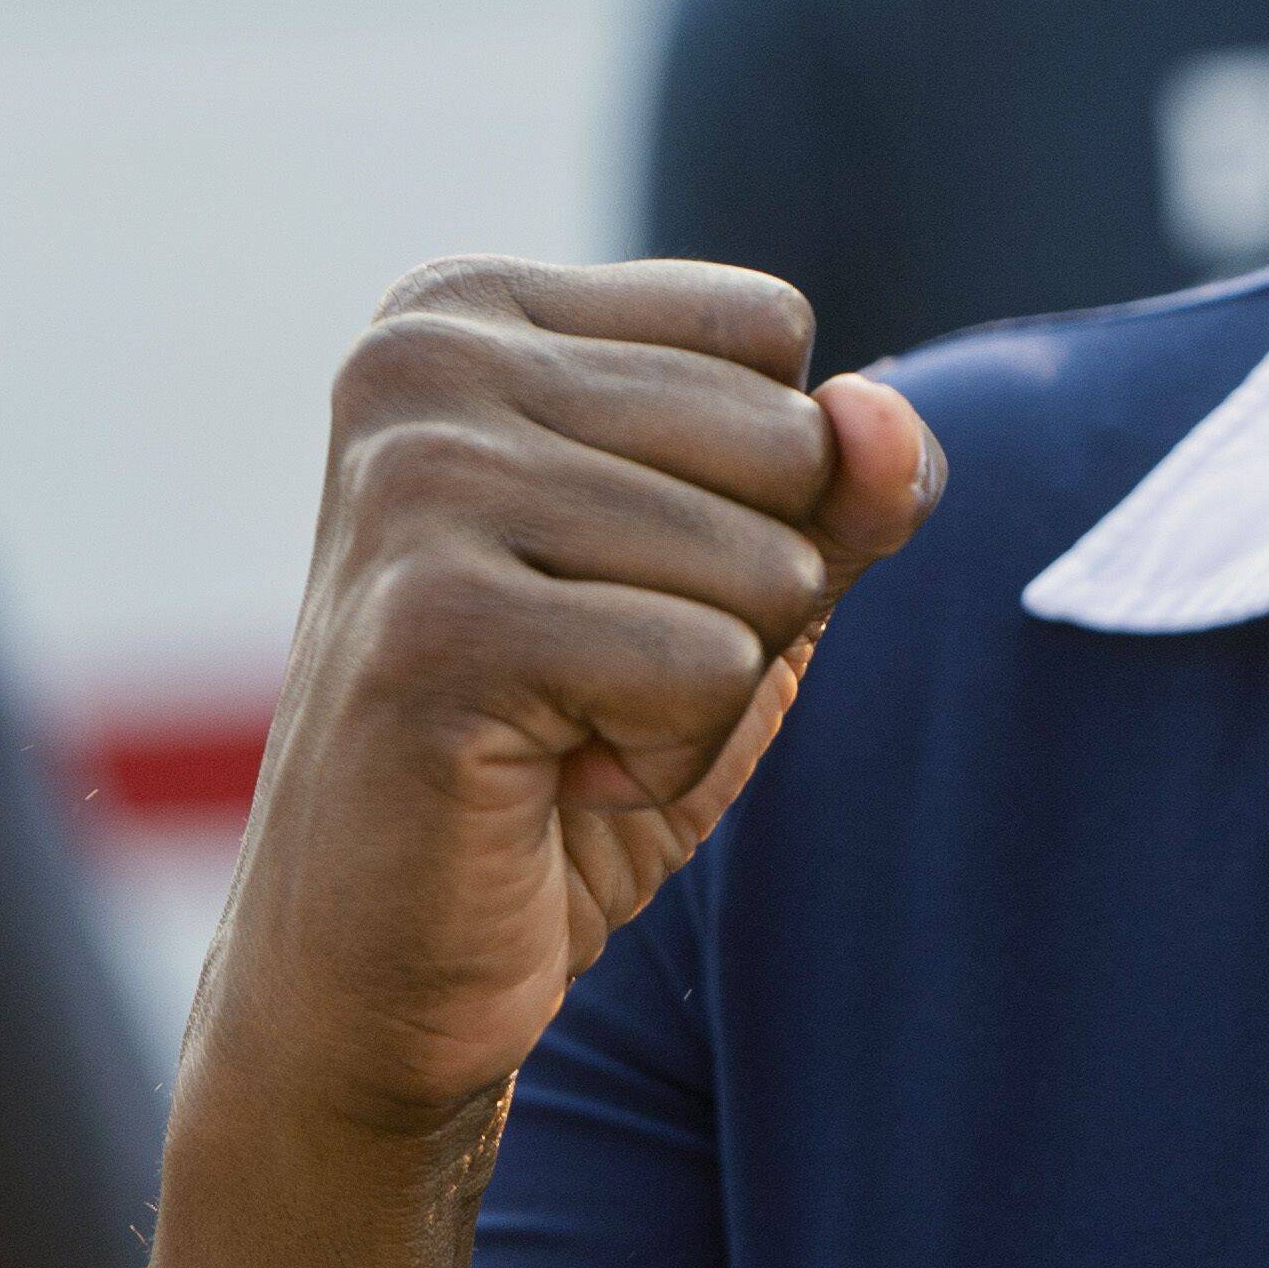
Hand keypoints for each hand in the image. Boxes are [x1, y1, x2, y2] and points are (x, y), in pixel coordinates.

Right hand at [182, 256, 942, 1143]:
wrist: (383, 959)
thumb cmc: (570, 740)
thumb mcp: (744, 576)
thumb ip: (846, 478)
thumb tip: (885, 415)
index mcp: (466, 309)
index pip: (766, 328)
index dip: (757, 480)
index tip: (613, 571)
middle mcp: (418, 364)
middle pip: (786, 439)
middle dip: (744, 590)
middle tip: (592, 667)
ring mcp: (412, 487)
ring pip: (765, 564)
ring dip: (706, 689)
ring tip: (565, 722)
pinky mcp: (431, 628)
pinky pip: (710, 670)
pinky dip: (667, 758)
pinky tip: (544, 778)